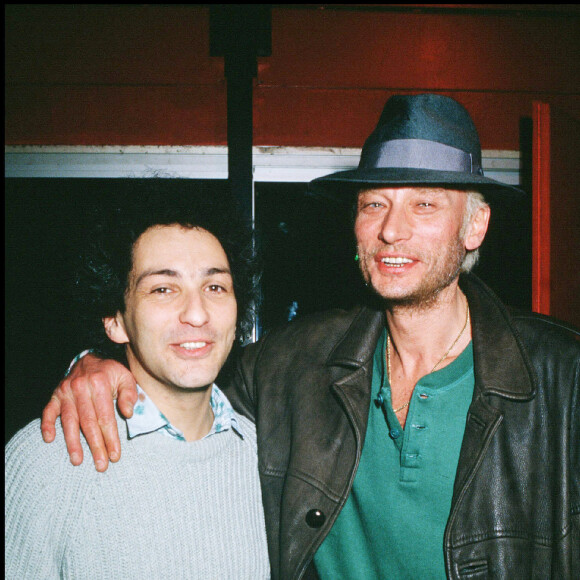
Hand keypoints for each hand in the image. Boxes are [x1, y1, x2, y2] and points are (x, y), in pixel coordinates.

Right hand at [41, 353, 137, 471]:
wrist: (89, 359)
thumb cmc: (110, 372)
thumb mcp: (125, 377)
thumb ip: (129, 394)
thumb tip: (128, 414)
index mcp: (100, 383)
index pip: (106, 417)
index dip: (111, 438)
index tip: (115, 455)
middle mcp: (81, 388)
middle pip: (89, 423)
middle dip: (95, 446)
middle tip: (101, 465)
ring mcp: (66, 392)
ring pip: (69, 421)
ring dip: (73, 443)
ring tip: (78, 461)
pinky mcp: (55, 395)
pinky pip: (48, 411)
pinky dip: (47, 425)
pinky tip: (49, 439)